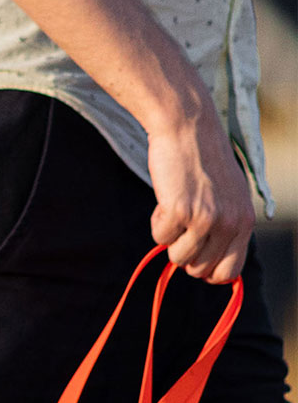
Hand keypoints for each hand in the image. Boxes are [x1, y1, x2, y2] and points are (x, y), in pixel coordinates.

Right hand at [144, 98, 255, 283]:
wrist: (188, 129)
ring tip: (176, 207)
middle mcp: (230, 223)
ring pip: (177, 258)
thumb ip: (225, 227)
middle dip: (184, 252)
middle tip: (183, 225)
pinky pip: (159, 238)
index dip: (208, 271)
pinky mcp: (181, 212)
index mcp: (245, 222)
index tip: (196, 257)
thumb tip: (204, 267)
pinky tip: (167, 198)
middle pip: (198, 269)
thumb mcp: (228, 197)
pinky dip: (156, 222)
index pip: (229, 272)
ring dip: (169, 237)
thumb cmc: (203, 162)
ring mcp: (206, 219)